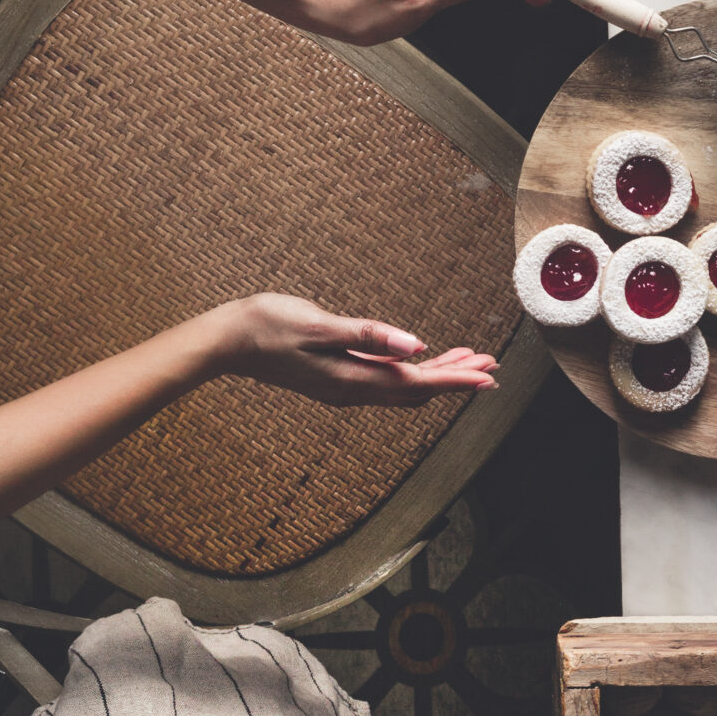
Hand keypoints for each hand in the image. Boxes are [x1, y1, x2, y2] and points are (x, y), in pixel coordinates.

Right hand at [211, 294, 497, 405]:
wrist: (226, 341)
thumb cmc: (268, 325)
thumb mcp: (320, 324)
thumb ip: (369, 336)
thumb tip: (415, 347)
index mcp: (351, 380)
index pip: (416, 382)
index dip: (456, 379)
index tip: (487, 375)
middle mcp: (351, 390)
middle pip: (416, 390)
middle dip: (455, 379)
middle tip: (490, 367)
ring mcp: (342, 387)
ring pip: (402, 387)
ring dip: (436, 376)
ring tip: (467, 362)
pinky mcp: (334, 378)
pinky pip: (385, 382)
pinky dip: (411, 372)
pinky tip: (419, 361)